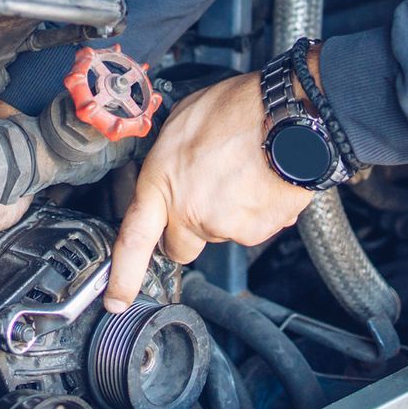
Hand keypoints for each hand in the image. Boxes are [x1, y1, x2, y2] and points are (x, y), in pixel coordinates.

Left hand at [104, 71, 315, 312]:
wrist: (290, 116)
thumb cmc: (238, 108)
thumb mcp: (183, 120)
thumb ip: (171, 157)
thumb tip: (174, 167)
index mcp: (163, 183)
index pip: (133, 240)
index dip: (123, 276)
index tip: (117, 300)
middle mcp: (191, 212)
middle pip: (182, 247)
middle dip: (188, 231)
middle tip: (204, 198)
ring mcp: (226, 226)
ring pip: (222, 232)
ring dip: (228, 212)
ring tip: (242, 172)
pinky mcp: (258, 231)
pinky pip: (254, 227)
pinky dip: (258, 210)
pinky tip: (262, 179)